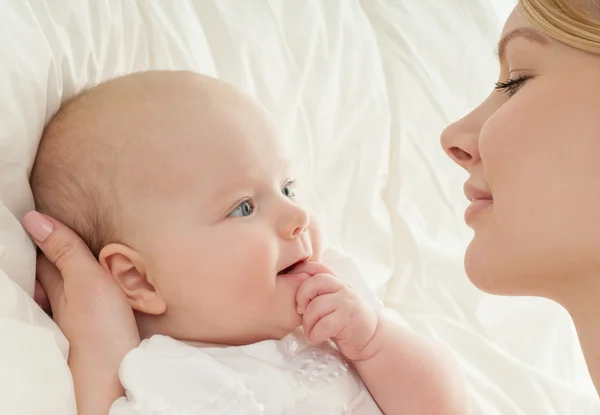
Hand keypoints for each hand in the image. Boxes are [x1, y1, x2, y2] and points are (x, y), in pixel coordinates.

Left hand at [22, 211, 138, 413]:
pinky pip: (79, 303)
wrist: (113, 379)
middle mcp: (58, 301)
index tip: (44, 216)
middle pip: (50, 270)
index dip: (45, 234)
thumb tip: (33, 218)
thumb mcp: (86, 281)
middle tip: (57, 231)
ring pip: (64, 287)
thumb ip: (66, 251)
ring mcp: (72, 318)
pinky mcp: (88, 331)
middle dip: (53, 252)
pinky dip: (79, 292)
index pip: (44, 252)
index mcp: (55, 285)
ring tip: (71, 256)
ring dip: (67, 273)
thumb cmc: (101, 330)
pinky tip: (86, 293)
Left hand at [292, 262, 377, 360]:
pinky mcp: (348, 319)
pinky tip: (316, 338)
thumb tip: (288, 286)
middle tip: (300, 312)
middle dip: (301, 298)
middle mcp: (342, 287)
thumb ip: (317, 292)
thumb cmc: (344, 321)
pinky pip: (323, 325)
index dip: (300, 273)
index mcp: (335, 281)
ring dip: (307, 324)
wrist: (370, 339)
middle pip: (313, 283)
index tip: (295, 291)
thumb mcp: (332, 301)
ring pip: (315, 307)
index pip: (316, 267)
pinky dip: (315, 335)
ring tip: (310, 331)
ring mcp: (346, 302)